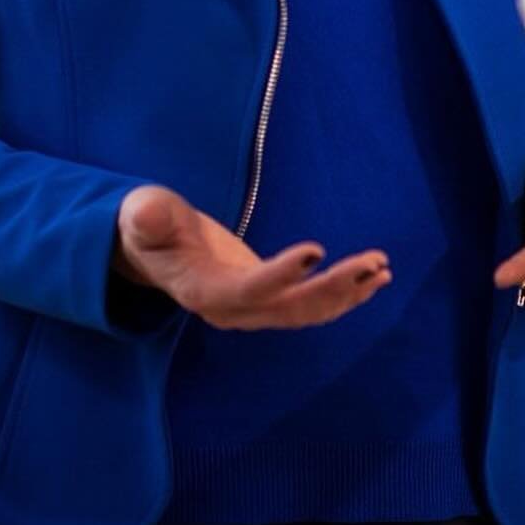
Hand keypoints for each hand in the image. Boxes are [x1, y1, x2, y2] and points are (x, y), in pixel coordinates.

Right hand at [115, 185, 390, 329]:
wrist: (157, 252)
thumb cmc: (150, 227)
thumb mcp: (143, 215)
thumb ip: (147, 216)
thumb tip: (145, 211)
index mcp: (204, 291)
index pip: (249, 290)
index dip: (282, 275)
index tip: (317, 250)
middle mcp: (234, 310)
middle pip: (290, 309)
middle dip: (334, 288)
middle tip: (372, 262)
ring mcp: (254, 310)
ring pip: (307, 313)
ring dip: (348, 293)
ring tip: (381, 268)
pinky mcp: (270, 301)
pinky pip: (312, 306)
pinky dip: (345, 294)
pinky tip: (374, 278)